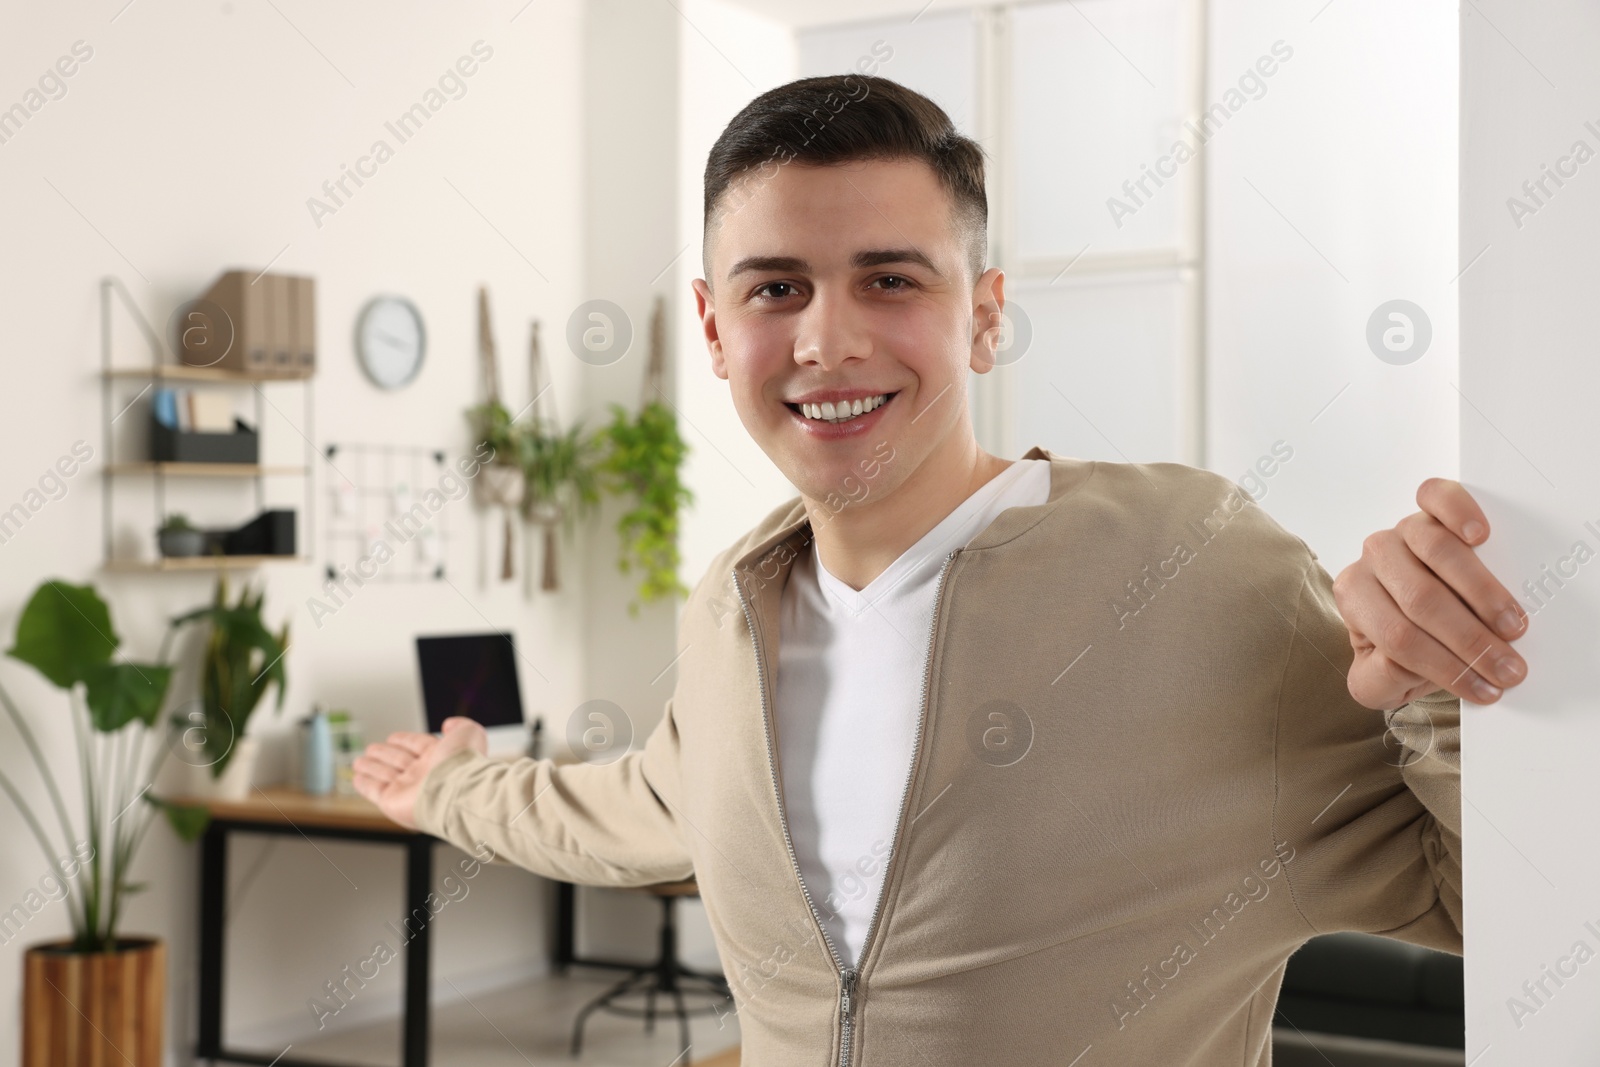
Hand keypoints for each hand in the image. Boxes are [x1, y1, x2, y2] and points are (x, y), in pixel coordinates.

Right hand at [352, 717, 486, 829]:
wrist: (457, 791)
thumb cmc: (463, 763)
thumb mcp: (468, 732)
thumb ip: (460, 725)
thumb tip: (448, 724)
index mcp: (439, 757)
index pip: (417, 745)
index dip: (404, 740)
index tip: (393, 737)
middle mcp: (423, 773)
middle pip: (397, 760)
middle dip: (384, 754)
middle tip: (371, 749)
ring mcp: (406, 788)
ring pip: (383, 774)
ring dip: (370, 767)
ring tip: (358, 761)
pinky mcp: (391, 801)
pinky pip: (374, 790)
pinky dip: (364, 784)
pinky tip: (357, 778)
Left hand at [1334, 477, 1529, 709]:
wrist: (1412, 614)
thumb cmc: (1398, 645)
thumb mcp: (1379, 680)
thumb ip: (1378, 681)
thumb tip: (1401, 663)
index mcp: (1355, 599)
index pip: (1399, 637)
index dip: (1446, 666)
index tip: (1485, 689)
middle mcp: (1373, 560)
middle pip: (1421, 599)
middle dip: (1472, 640)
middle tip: (1508, 666)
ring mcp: (1402, 530)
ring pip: (1438, 553)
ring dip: (1482, 593)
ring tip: (1511, 626)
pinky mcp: (1427, 509)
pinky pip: (1436, 498)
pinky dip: (1458, 512)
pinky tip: (1480, 535)